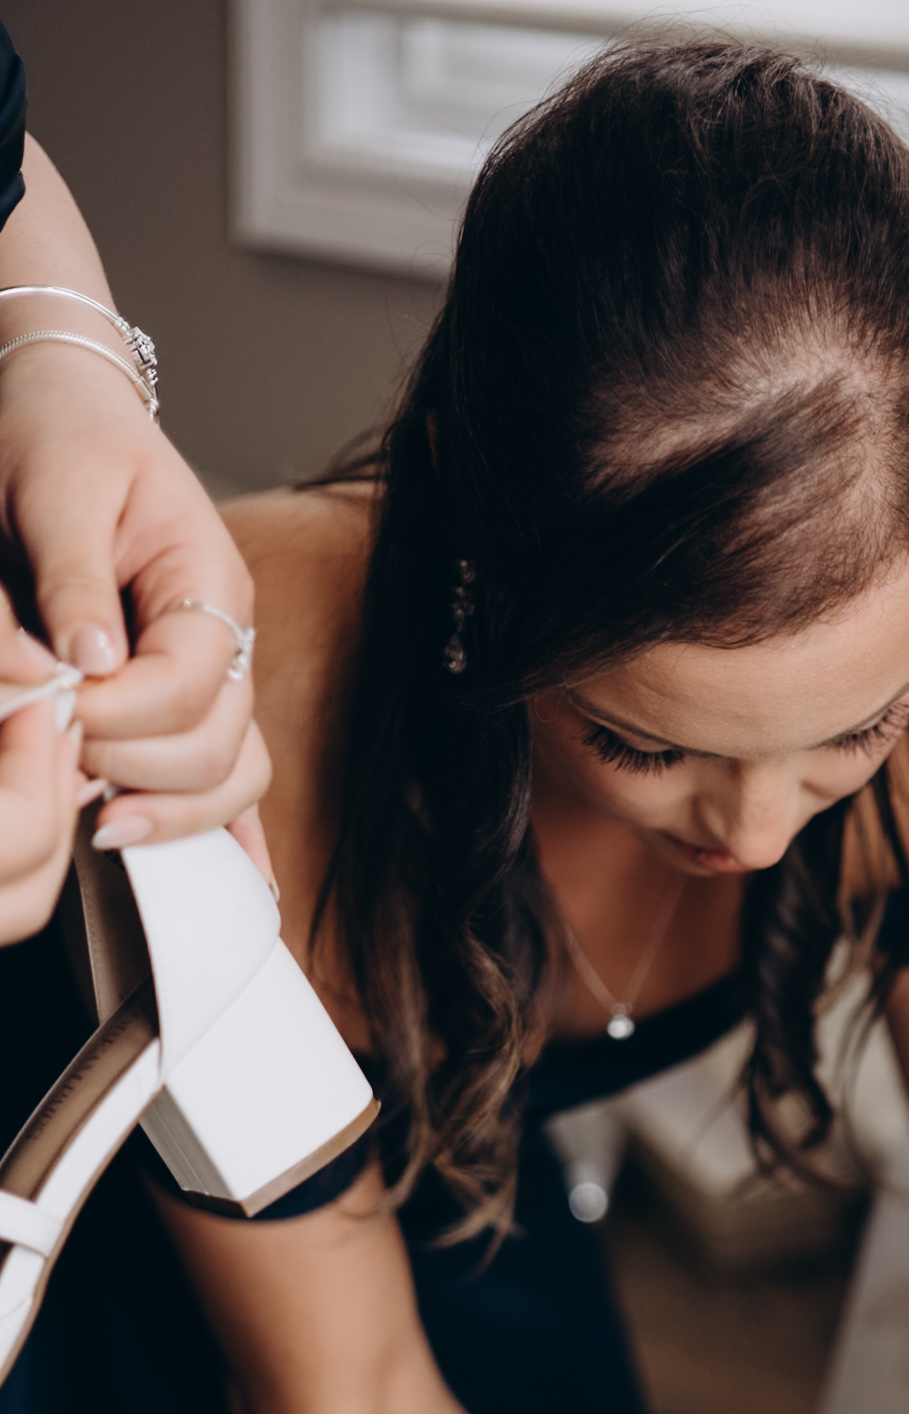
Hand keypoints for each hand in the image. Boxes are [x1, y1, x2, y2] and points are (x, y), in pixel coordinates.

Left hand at [0, 344, 273, 880]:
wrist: (60, 413)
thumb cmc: (59, 439)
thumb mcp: (52, 490)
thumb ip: (70, 579)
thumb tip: (88, 661)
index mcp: (210, 582)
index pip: (192, 685)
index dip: (123, 715)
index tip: (55, 707)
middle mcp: (229, 641)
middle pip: (220, 748)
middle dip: (135, 766)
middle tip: (58, 751)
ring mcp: (216, 679)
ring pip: (233, 779)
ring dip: (168, 810)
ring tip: (96, 817)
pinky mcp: (188, 704)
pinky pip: (228, 784)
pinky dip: (225, 834)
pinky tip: (240, 889)